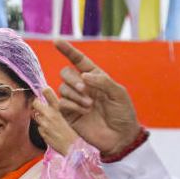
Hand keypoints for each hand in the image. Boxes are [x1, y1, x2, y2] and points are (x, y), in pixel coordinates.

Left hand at [32, 87, 78, 155]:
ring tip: (49, 121)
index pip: (48, 93)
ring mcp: (45, 124)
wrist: (74, 147)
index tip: (43, 90)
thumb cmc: (73, 131)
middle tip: (40, 106)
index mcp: (59, 108)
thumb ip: (57, 109)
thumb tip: (48, 104)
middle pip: (35, 103)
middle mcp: (50, 115)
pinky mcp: (42, 133)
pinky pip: (39, 127)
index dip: (44, 91)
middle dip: (36, 104)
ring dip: (40, 117)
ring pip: (36, 116)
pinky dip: (43, 128)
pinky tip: (51, 131)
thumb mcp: (68, 116)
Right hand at [54, 40, 141, 156]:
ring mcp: (74, 100)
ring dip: (75, 95)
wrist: (120, 137)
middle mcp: (83, 87)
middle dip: (73, 80)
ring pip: (62, 88)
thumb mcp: (118, 94)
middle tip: (85, 91)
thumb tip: (83, 75)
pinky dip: (71, 105)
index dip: (67, 50)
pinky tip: (84, 112)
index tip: (57, 41)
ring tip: (89, 106)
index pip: (79, 61)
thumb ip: (102, 81)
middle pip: (65, 73)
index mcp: (95, 78)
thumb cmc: (123, 114)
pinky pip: (61, 103)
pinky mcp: (68, 114)